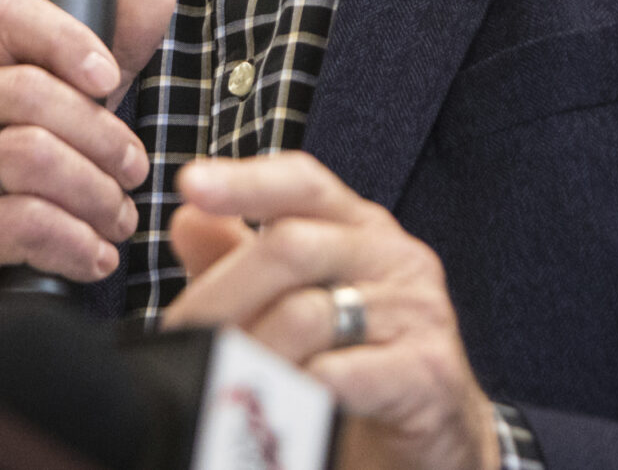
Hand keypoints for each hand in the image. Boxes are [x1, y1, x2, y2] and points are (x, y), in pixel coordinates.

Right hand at [0, 0, 175, 365]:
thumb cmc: (13, 198)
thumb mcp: (65, 116)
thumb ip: (106, 54)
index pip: (1, 14)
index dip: (63, 37)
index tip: (107, 78)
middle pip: (28, 91)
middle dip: (101, 135)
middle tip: (133, 171)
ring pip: (30, 155)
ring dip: (95, 193)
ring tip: (117, 218)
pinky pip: (22, 220)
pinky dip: (75, 241)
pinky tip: (93, 255)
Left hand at [163, 153, 498, 469]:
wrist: (438, 438)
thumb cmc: (359, 362)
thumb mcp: (296, 301)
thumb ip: (240, 260)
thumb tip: (187, 219)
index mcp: (359, 228)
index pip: (302, 182)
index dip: (245, 180)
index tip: (190, 183)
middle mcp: (394, 257)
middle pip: (292, 246)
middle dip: (221, 293)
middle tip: (179, 335)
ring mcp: (418, 312)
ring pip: (309, 313)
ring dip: (249, 350)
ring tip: (219, 377)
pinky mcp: (429, 372)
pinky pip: (345, 374)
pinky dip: (297, 389)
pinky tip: (277, 403)